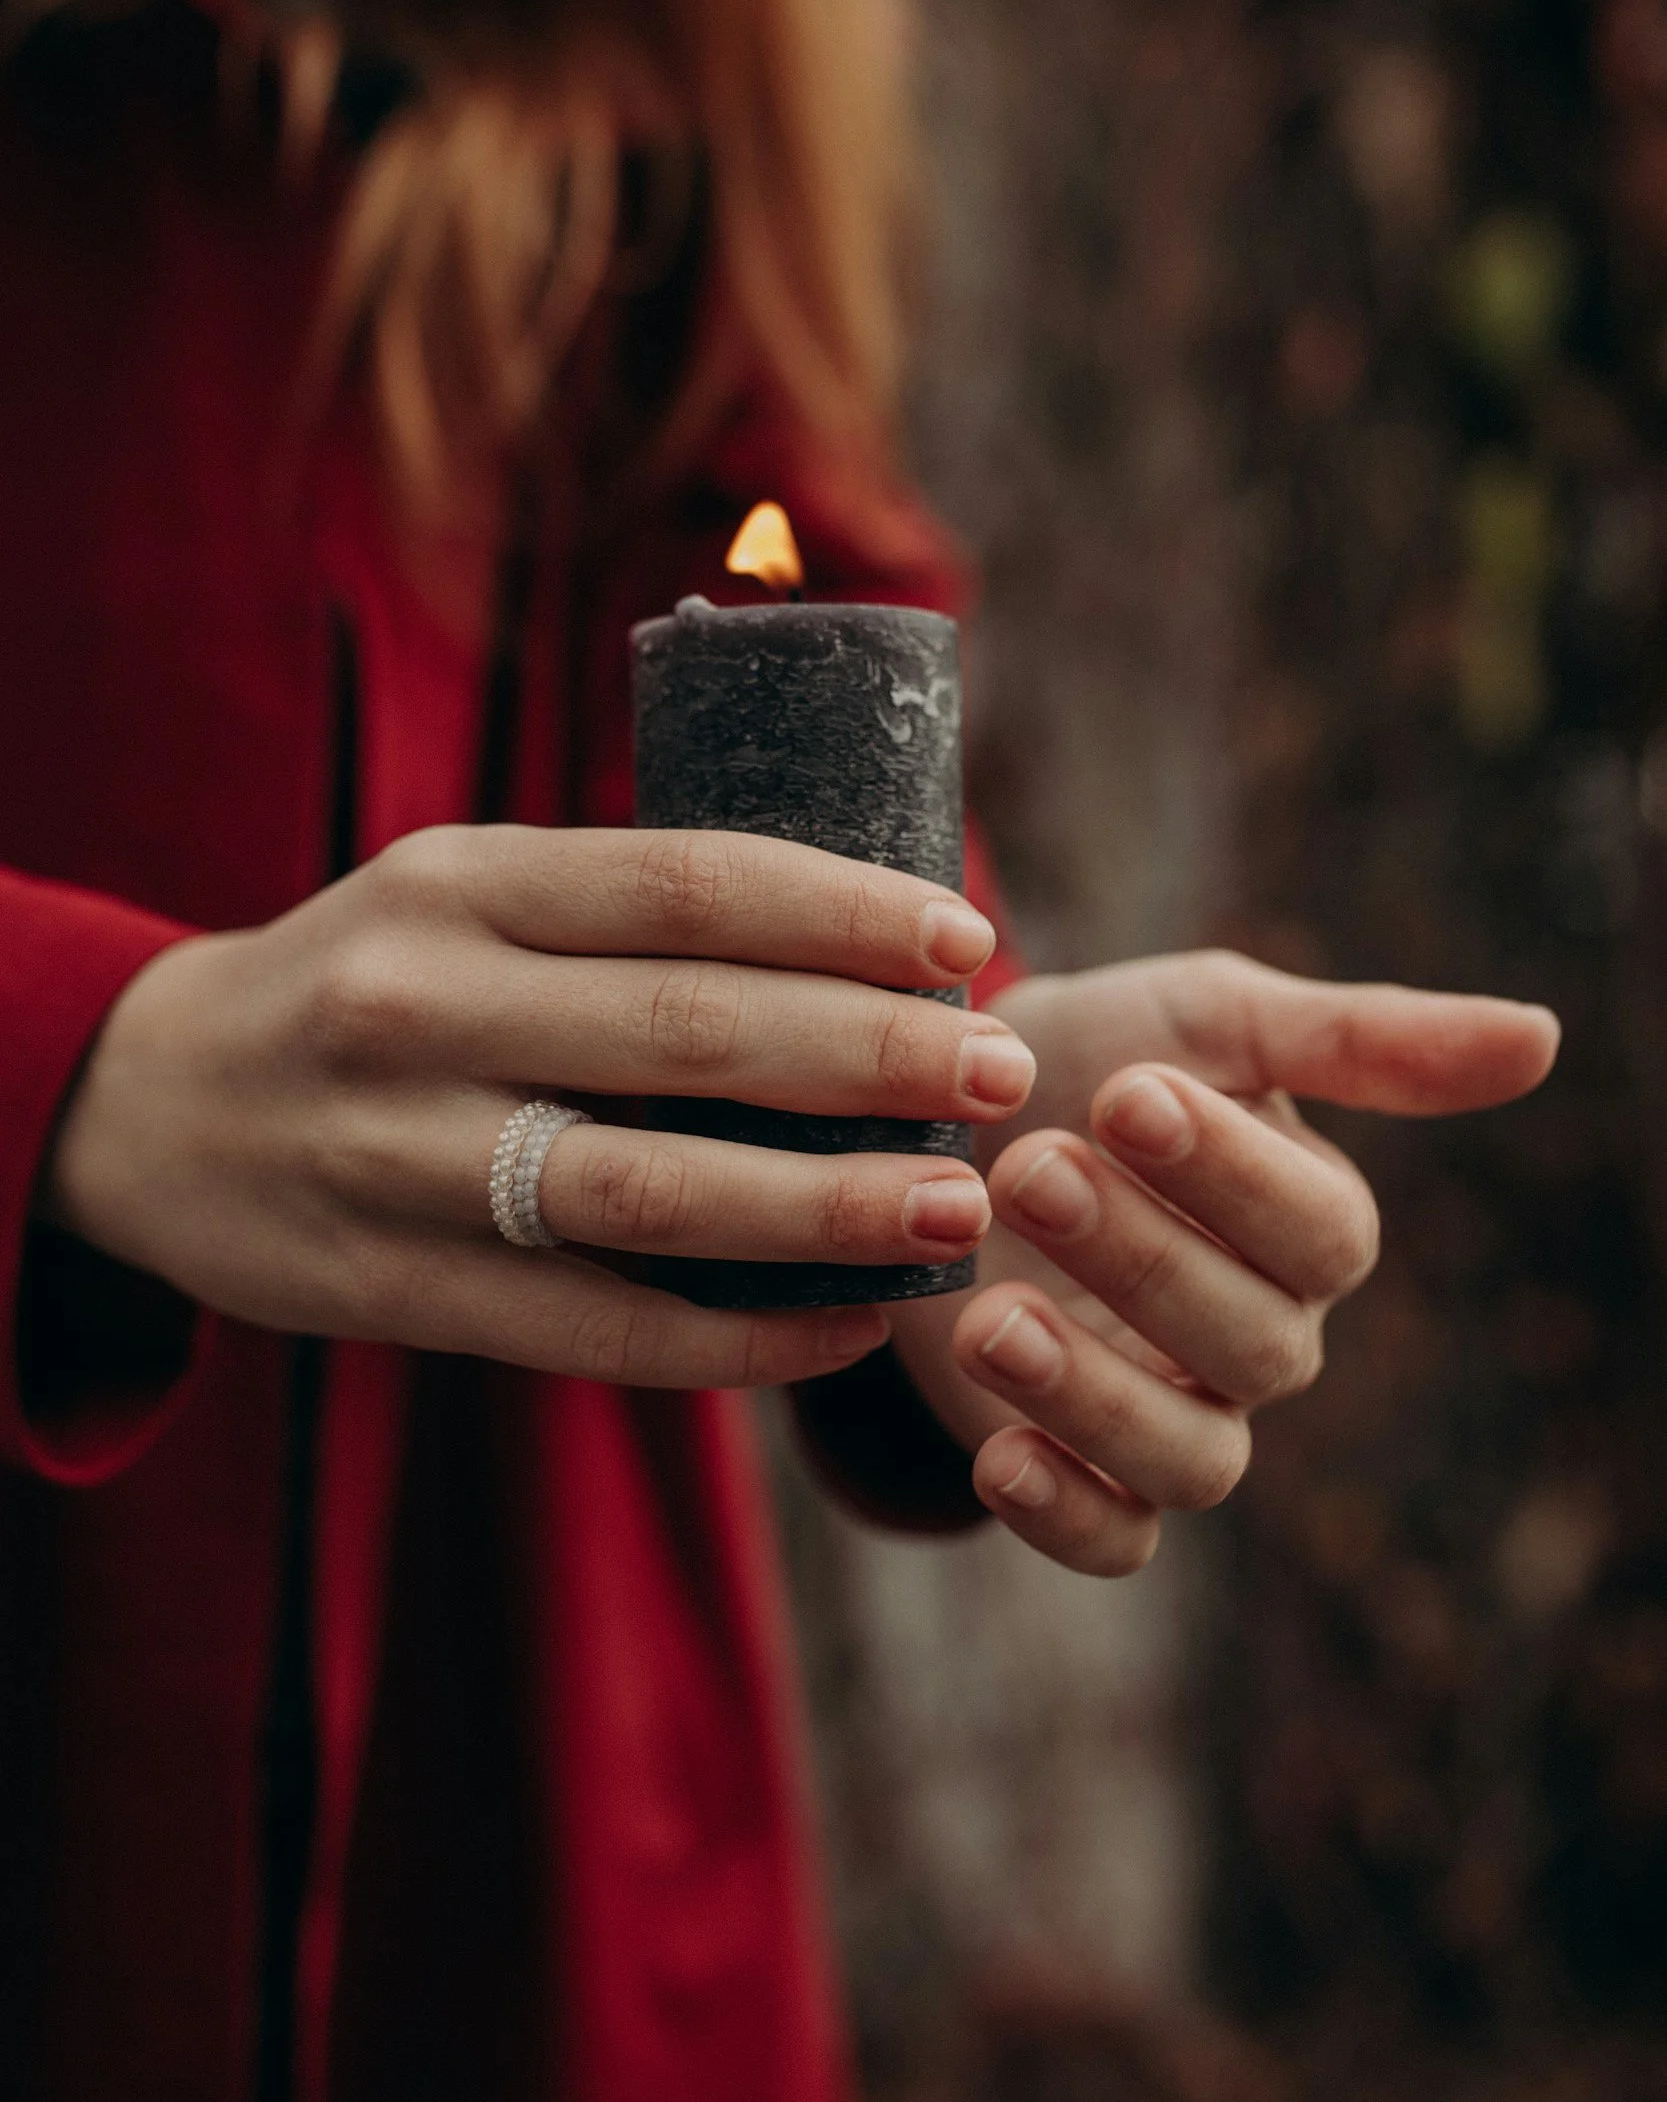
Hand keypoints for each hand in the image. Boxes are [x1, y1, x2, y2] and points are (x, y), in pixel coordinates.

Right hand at [44, 827, 1035, 1389]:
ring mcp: (402, 1158)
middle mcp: (421, 1008)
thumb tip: (873, 941)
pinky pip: (594, 1328)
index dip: (841, 910)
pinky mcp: (395, 1290)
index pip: (683, 882)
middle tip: (1004, 1069)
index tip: (965, 937)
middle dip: (872, 1054)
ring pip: (649, 1193)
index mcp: (457, 882)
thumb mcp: (463, 895)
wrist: (151, 1106)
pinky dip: (738, 1339)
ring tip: (959, 1210)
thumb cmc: (371, 982)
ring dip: (826, 1209)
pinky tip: (849, 1328)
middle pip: (688, 1032)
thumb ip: (623, 914)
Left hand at [888, 951, 1559, 1571]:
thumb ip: (1361, 1039)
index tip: (1125, 1093)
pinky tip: (998, 1454)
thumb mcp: (1210, 1019)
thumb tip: (1543, 1037)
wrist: (944, 1118)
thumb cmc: (1098, 1059)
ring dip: (1094, 1396)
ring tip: (991, 1314)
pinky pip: (1116, 1541)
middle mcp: (1265, 1335)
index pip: (1323, 1234)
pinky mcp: (1086, 1475)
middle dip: (1141, 1259)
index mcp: (1309, 1226)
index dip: (1232, 1175)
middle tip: (1032, 1170)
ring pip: (1198, 1461)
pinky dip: (1064, 1513)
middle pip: (1254, 1345)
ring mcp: (1180, 1413)